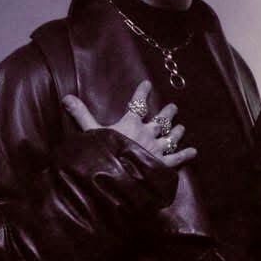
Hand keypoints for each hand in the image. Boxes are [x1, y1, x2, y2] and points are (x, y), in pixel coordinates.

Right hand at [63, 79, 196, 168]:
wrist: (116, 176)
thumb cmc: (103, 154)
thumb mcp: (90, 133)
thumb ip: (81, 115)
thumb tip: (67, 97)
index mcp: (130, 124)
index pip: (137, 104)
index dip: (142, 93)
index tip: (147, 84)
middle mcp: (147, 134)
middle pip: (161, 120)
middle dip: (168, 113)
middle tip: (173, 107)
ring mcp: (157, 149)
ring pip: (171, 137)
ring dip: (177, 131)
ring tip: (181, 127)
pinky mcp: (163, 164)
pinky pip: (177, 158)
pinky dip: (186, 154)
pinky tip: (194, 151)